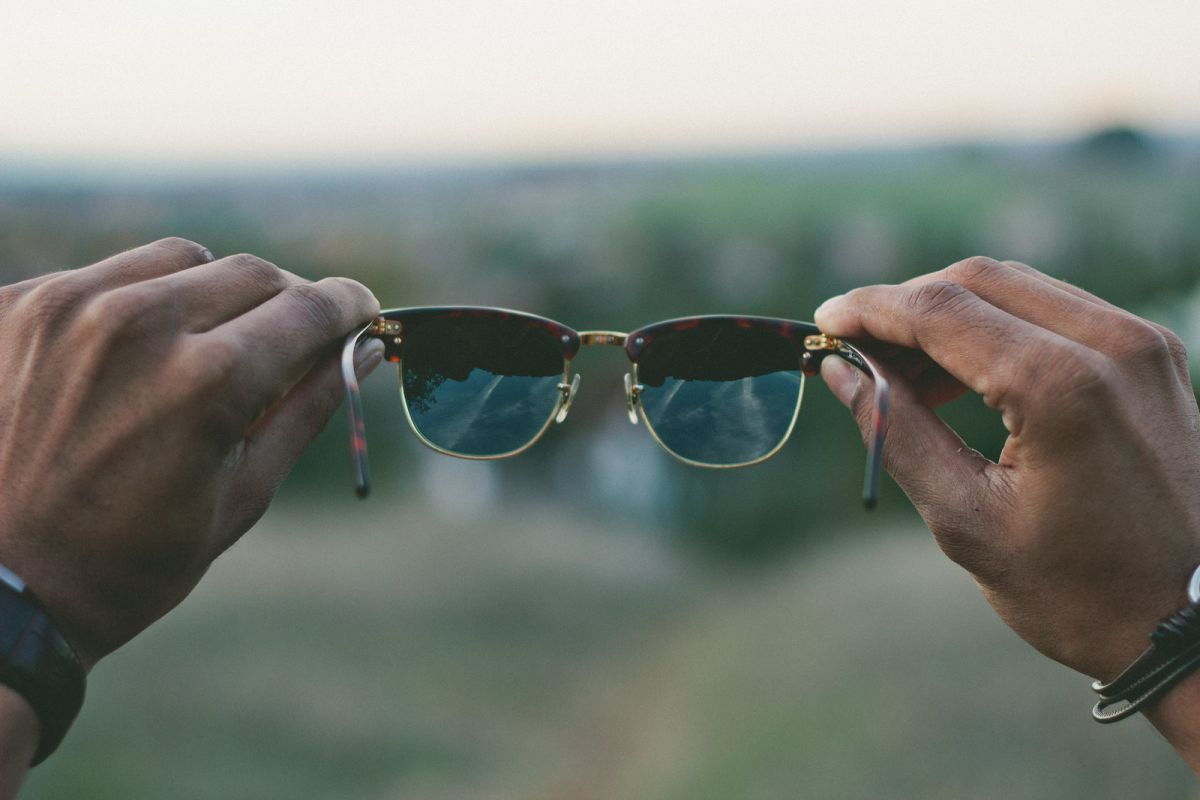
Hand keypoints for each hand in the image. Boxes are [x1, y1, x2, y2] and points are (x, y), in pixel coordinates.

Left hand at [0, 238, 381, 668]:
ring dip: (211, 294)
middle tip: (287, 342)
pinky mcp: (16, 304)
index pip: (311, 306)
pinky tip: (130, 361)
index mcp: (210, 381)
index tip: (361, 310)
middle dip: (285, 304)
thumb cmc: (128, 562)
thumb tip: (361, 350)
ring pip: (181, 258)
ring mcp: (68, 306)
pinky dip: (138, 304)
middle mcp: (139, 323)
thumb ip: (308, 407)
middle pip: (253, 273)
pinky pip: (107, 275)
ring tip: (201, 351)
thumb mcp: (241, 495)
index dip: (349, 305)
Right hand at [814, 257, 1199, 685]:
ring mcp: (1142, 343)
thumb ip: (896, 432)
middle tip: (855, 348)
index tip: (823, 323)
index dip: (870, 310)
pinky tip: (962, 376)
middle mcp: (1112, 344)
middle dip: (904, 305)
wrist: (1196, 624)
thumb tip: (839, 371)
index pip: (940, 310)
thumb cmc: (1081, 591)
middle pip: (978, 280)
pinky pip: (1057, 309)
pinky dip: (997, 327)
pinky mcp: (1154, 355)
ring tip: (901, 372)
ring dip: (950, 315)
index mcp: (1062, 386)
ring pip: (1018, 287)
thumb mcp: (968, 521)